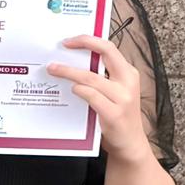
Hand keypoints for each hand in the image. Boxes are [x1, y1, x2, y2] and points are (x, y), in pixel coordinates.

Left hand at [48, 33, 154, 162]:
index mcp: (129, 74)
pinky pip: (91, 96)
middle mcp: (128, 82)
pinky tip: (71, 89)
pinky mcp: (114, 113)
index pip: (110, 48)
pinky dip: (79, 90)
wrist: (130, 144)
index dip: (89, 40)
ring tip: (54, 69)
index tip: (71, 40)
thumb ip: (103, 78)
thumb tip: (75, 62)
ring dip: (69, 71)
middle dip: (83, 44)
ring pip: (91, 77)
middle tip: (63, 45)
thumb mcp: (116, 92)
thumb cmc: (118, 116)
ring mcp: (123, 98)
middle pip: (106, 53)